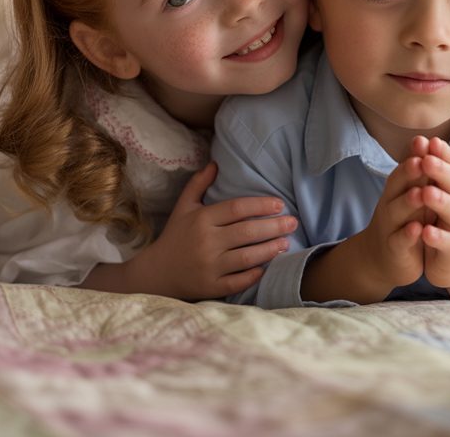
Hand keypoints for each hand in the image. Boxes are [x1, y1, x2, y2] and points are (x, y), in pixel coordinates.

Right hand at [134, 162, 296, 300]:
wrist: (156, 272)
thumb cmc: (175, 236)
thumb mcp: (183, 207)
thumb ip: (198, 184)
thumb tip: (215, 163)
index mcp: (201, 219)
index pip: (237, 208)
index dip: (260, 205)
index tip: (279, 204)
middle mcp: (206, 242)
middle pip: (247, 231)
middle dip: (274, 226)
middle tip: (293, 222)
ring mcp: (209, 266)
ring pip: (248, 256)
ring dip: (270, 249)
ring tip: (286, 242)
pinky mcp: (211, 286)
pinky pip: (239, 280)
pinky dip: (254, 274)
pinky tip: (267, 267)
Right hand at [349, 146, 431, 290]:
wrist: (382, 259)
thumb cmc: (404, 222)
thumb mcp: (412, 196)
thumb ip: (419, 173)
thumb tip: (427, 139)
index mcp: (397, 191)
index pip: (404, 169)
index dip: (414, 156)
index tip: (425, 141)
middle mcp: (390, 205)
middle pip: (397, 186)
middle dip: (409, 173)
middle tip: (421, 160)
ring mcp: (390, 227)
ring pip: (396, 212)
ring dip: (409, 202)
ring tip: (421, 193)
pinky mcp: (394, 250)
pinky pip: (399, 240)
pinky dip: (407, 234)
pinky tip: (417, 229)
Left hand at [415, 136, 449, 290]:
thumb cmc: (444, 223)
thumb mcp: (439, 195)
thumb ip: (431, 172)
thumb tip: (421, 139)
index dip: (445, 155)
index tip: (431, 141)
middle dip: (442, 172)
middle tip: (427, 160)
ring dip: (441, 202)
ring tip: (426, 193)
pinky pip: (449, 243)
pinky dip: (438, 237)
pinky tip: (425, 232)